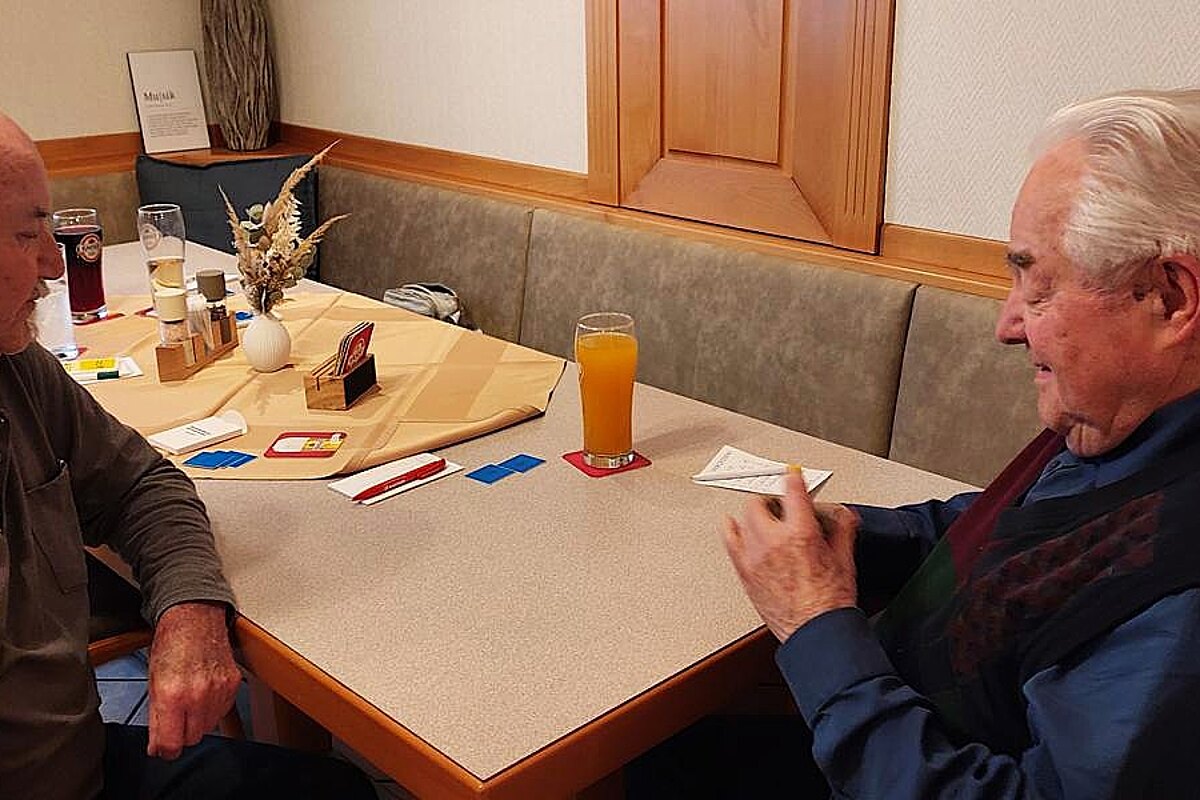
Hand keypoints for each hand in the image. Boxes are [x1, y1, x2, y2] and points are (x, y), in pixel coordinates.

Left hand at [146, 601, 240, 759]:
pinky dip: (212, 708)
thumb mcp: (153, 682)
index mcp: (171, 694)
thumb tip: (157, 746)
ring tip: (189, 700)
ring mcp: (218, 689)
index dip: (164, 750)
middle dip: (180, 734)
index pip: (171, 744)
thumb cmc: (171, 645)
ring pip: (208, 727)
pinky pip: (222, 711)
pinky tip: (203, 692)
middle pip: (191, 739)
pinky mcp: (232, 684)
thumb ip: (155, 718)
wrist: (195, 618)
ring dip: (197, 722)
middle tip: (173, 718)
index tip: (161, 748)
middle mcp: (197, 694)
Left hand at [723, 472, 858, 641]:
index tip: (793, 476)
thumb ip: (842, 530)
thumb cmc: (830, 604)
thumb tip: (844, 516)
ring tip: (764, 517)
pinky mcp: (744, 572)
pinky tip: (737, 527)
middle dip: (771, 498)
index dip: (793, 479)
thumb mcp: (845, 560)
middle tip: (782, 503)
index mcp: (801, 534)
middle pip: (759, 501)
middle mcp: (773, 541)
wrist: (815, 633)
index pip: (792, 491)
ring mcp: (754, 557)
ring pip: (741, 517)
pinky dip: (732, 530)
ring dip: (753, 513)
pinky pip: (729, 540)